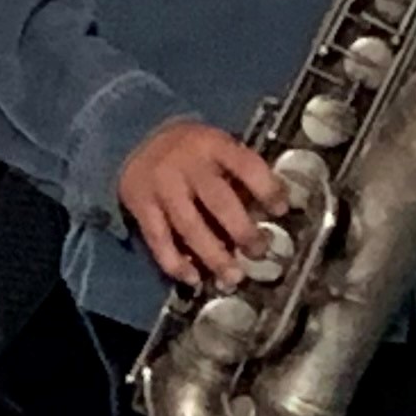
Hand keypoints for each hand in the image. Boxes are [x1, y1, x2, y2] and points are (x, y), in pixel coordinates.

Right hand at [117, 118, 286, 291]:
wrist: (134, 136)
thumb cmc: (190, 149)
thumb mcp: (216, 146)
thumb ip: (238, 174)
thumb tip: (267, 213)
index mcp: (213, 144)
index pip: (247, 166)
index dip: (267, 189)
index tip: (282, 210)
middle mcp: (187, 164)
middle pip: (219, 202)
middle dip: (242, 231)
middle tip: (258, 252)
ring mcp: (162, 186)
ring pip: (190, 227)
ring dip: (214, 256)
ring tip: (233, 278)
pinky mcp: (141, 206)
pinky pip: (159, 240)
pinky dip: (176, 262)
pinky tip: (193, 279)